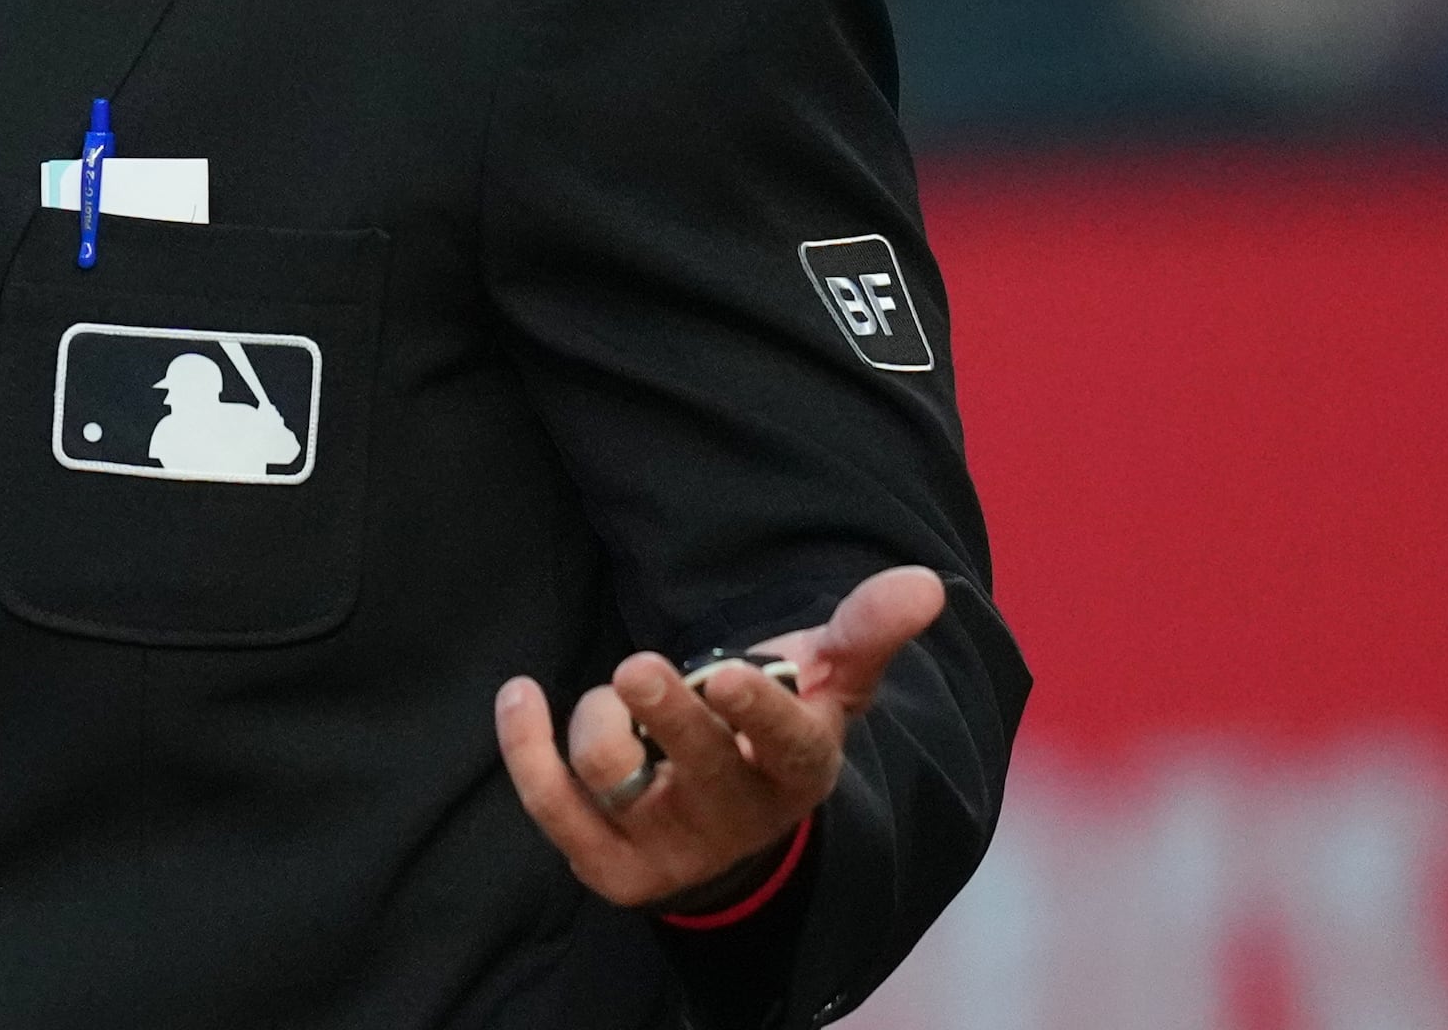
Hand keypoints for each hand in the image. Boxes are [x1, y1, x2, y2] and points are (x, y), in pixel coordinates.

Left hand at [494, 565, 946, 910]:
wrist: (730, 825)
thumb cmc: (775, 728)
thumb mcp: (827, 680)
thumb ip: (866, 631)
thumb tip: (927, 582)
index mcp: (800, 770)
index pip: (787, 747)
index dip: (757, 713)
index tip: (728, 674)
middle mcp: (739, 818)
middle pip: (697, 767)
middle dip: (667, 716)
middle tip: (638, 667)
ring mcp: (671, 848)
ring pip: (612, 774)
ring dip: (601, 714)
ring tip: (623, 697)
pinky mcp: (609, 866)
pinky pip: (551, 805)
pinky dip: (526, 747)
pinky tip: (520, 694)